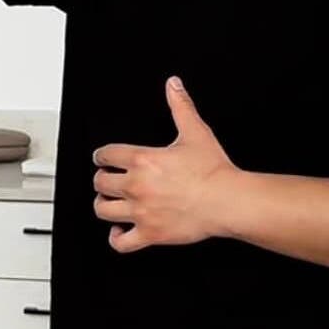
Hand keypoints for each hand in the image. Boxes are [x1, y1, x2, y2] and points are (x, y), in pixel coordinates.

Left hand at [92, 77, 240, 252]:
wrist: (228, 200)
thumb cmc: (214, 170)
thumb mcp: (195, 132)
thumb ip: (180, 106)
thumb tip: (174, 85)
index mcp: (142, 160)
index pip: (105, 155)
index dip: (102, 156)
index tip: (103, 159)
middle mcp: (136, 186)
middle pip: (99, 182)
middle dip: (102, 180)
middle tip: (108, 180)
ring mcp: (140, 211)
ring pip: (103, 210)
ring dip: (103, 205)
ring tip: (109, 202)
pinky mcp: (150, 233)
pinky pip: (121, 242)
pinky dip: (116, 237)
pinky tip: (119, 231)